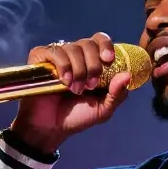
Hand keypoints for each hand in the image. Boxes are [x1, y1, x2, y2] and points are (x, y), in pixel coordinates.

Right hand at [11, 32, 131, 152]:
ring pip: (73, 48)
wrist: (51, 128)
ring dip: (78, 71)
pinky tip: (63, 82)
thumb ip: (117, 94)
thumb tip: (127, 74)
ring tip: (75, 90)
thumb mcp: (103, 109)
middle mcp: (75, 56)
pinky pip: (55, 52)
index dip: (106, 45)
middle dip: (94, 65)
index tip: (108, 59)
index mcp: (91, 62)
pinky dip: (63, 66)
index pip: (100, 40)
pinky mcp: (40, 58)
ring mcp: (57, 56)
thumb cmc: (76, 117)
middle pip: (88, 43)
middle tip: (91, 85)